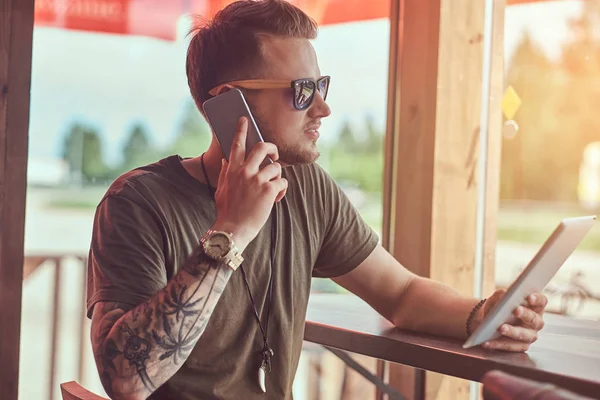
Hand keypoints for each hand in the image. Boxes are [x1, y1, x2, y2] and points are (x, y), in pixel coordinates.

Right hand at [211, 117, 287, 250]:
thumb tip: (225, 159)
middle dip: (272, 148)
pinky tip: (275, 199)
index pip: (237, 145)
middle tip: (274, 154)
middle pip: (262, 147)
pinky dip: (281, 190)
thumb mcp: (221, 190)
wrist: (232, 230)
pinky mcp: (269, 190)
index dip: (241, 130)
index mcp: (232, 170)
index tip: (245, 120)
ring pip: (276, 167)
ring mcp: (257, 179)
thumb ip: (225, 173)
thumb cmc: (227, 212)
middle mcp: (244, 171)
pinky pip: (282, 182)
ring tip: (272, 190)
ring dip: (277, 177)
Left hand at [477, 289, 547, 351]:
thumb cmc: (498, 306)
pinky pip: (511, 347)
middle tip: (516, 310)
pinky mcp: (520, 346)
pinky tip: (488, 341)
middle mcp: (536, 322)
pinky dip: (498, 344)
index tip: (529, 297)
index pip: (541, 301)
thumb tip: (504, 296)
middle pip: (534, 319)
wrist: (488, 321)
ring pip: (524, 335)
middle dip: (525, 314)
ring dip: (513, 332)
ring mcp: (529, 335)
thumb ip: (502, 295)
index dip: (537, 299)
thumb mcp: (497, 298)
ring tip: (501, 328)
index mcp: (534, 306)